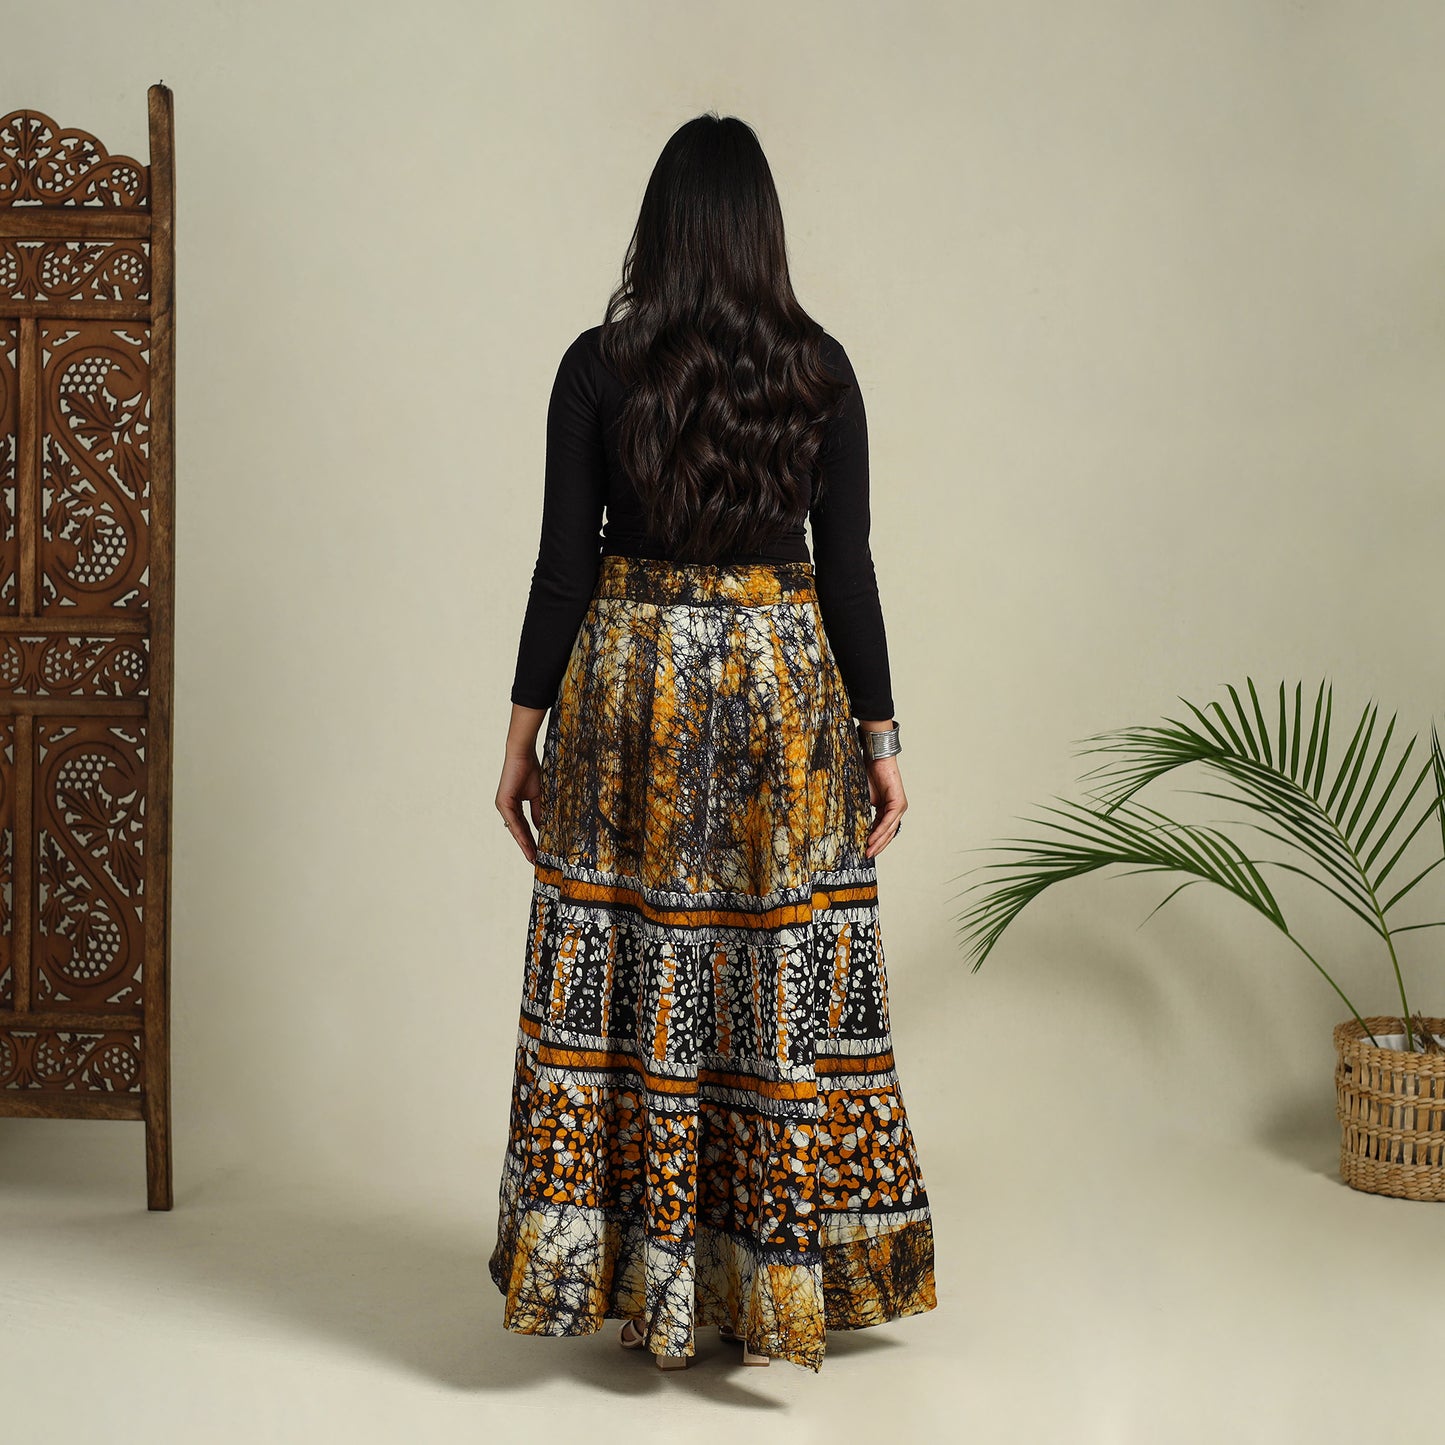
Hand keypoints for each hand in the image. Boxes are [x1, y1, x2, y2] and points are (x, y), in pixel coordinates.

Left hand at [496, 749, 543, 863]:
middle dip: (527, 847)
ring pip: (515, 830)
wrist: (523, 756)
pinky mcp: (503, 803)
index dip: (531, 840)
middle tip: (535, 861)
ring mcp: (503, 806)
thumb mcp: (538, 797)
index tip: (538, 853)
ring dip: (524, 844)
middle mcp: (506, 808)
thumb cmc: (531, 771)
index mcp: (514, 806)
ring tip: (532, 857)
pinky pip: (514, 822)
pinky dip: (521, 834)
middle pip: (518, 832)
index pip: (523, 827)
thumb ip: (538, 813)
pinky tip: (528, 844)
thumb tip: (541, 829)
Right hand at [863, 754, 906, 857]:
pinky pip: (888, 821)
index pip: (883, 830)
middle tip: (867, 856)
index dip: (875, 841)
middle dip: (878, 846)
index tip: (865, 851)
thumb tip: (853, 826)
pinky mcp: (899, 803)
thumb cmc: (869, 775)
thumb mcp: (864, 799)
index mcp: (888, 809)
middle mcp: (896, 810)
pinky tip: (872, 839)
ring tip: (869, 851)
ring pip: (889, 830)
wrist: (875, 759)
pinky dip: (880, 831)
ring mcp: (899, 807)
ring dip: (879, 842)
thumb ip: (863, 813)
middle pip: (888, 833)